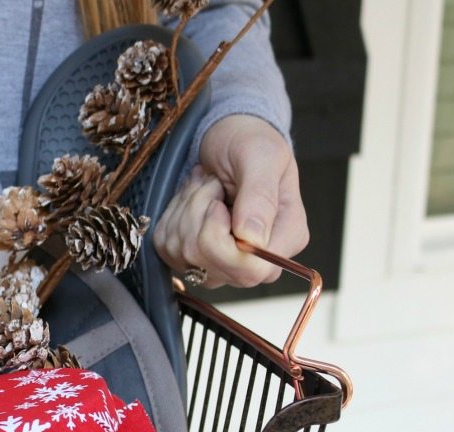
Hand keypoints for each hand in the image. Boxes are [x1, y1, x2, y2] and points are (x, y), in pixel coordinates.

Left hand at [153, 114, 307, 288]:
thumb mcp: (260, 155)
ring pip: (184, 255)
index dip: (220, 239)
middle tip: (211, 185)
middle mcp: (257, 259)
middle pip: (211, 265)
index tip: (218, 203)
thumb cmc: (250, 142)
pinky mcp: (194, 258)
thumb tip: (252, 239)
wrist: (228, 138)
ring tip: (205, 186)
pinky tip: (192, 198)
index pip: (250, 271)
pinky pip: (167, 248)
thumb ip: (260, 196)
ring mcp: (224, 263)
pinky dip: (172, 215)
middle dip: (198, 217)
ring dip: (185, 210)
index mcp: (287, 238)